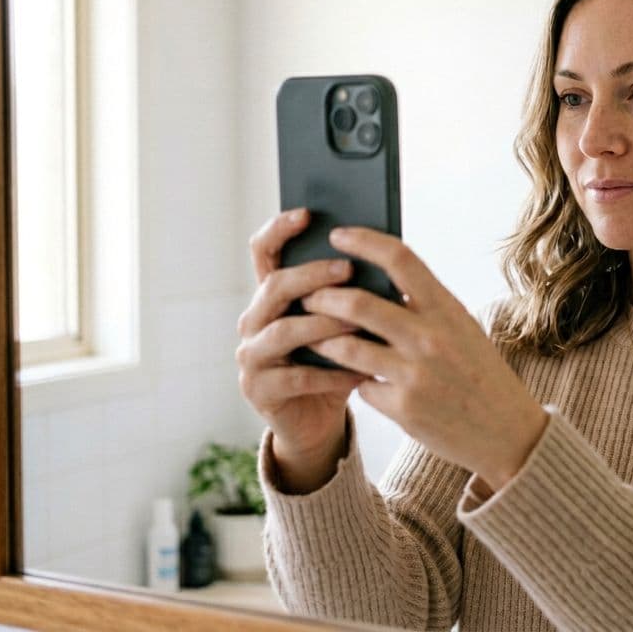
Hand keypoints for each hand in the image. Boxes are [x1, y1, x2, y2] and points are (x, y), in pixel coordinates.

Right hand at [236, 208, 367, 492]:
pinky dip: (332, 373)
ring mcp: (251, 356)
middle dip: (312, 275)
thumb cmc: (337, 360)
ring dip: (323, 323)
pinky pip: (297, 377)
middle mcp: (253, 320)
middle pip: (275, 287)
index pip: (264, 253)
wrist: (319, 419)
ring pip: (284, 330)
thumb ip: (349, 291)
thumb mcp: (343, 321)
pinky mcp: (259, 390)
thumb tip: (382, 251)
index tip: (306, 214)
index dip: (279, 230)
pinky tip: (361, 371)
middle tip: (347, 269)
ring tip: (358, 320)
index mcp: (271, 296)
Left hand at [301, 227, 548, 491]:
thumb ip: (425, 305)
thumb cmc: (480, 372)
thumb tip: (376, 278)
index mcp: (448, 309)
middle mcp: (430, 338)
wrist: (508, 432)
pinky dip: (356, 381)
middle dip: (322, 296)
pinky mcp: (403, 409)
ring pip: (346, 347)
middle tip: (307, 295)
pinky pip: (361, 386)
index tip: (338, 235)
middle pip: (358, 303)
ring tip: (315, 333)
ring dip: (323, 338)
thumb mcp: (462, 328)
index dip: (363, 242)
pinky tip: (357, 380)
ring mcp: (415, 375)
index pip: (400, 259)